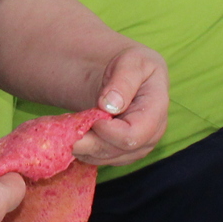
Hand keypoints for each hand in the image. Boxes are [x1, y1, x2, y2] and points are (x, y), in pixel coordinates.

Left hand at [75, 44, 168, 166]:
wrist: (129, 77)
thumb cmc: (132, 65)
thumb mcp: (130, 62)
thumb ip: (123, 80)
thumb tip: (110, 104)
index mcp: (157, 108)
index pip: (134, 134)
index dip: (109, 131)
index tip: (92, 117)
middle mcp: (152, 133)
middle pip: (119, 150)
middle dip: (90, 142)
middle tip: (65, 132)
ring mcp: (139, 146)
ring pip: (108, 158)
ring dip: (84, 148)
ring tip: (66, 131)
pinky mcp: (124, 153)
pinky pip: (102, 159)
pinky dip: (84, 151)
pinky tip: (73, 136)